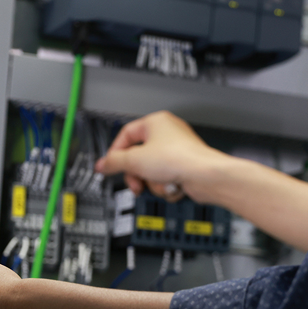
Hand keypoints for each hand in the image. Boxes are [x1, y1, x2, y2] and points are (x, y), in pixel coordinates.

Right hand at [94, 111, 219, 202]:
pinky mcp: (184, 167)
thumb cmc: (180, 159)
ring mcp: (176, 152)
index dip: (116, 153)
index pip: (126, 135)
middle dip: (137, 174)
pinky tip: (173, 185)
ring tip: (162, 182)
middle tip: (136, 183)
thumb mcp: (135, 160)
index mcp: (155, 122)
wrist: (205, 176)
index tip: (110, 167)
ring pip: (151, 171)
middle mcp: (167, 134)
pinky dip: (166, 186)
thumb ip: (114, 162)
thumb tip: (102, 164)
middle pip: (138, 157)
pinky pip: (164, 178)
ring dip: (153, 182)